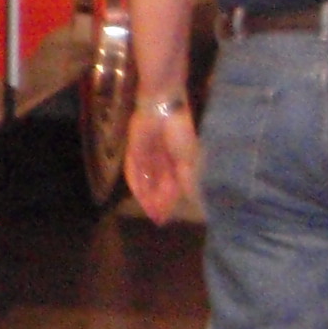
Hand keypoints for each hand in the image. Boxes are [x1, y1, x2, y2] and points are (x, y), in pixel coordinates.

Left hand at [126, 106, 197, 224]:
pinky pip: (133, 172)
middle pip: (157, 188)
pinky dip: (137, 185)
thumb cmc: (179, 130)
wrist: (162, 108)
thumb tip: (193, 200)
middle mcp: (160, 162)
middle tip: (158, 220)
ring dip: (147, 198)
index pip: (171, 188)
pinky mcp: (133, 152)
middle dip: (157, 204)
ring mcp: (146, 158)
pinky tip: (139, 196)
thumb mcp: (187, 159)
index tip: (167, 218)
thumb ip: (187, 180)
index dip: (169, 203)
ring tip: (150, 212)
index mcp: (175, 162)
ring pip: (145, 183)